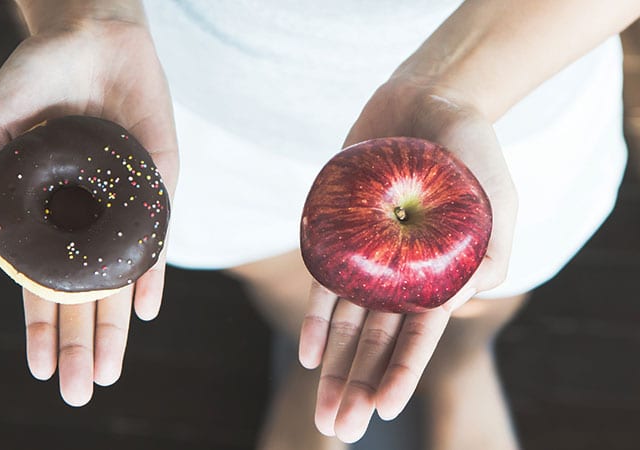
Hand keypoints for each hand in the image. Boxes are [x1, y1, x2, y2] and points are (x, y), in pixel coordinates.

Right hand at [0, 19, 177, 405]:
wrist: (91, 35)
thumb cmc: (35, 76)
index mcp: (44, 213)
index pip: (41, 285)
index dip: (39, 327)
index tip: (39, 369)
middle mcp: (85, 219)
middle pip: (83, 295)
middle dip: (79, 344)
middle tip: (78, 393)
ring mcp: (122, 206)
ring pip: (120, 279)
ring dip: (115, 327)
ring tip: (109, 372)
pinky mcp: (157, 185)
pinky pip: (156, 238)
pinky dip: (152, 273)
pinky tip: (146, 311)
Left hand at [298, 79, 516, 441]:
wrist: (428, 105)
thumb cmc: (471, 155)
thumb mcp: (497, 204)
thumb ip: (486, 260)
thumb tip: (449, 307)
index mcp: (441, 278)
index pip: (419, 337)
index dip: (401, 375)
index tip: (383, 411)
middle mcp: (401, 276)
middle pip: (378, 343)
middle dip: (359, 386)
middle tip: (340, 429)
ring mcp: (368, 258)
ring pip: (350, 325)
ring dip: (335, 369)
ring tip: (323, 410)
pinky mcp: (339, 236)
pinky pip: (325, 285)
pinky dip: (318, 321)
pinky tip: (308, 356)